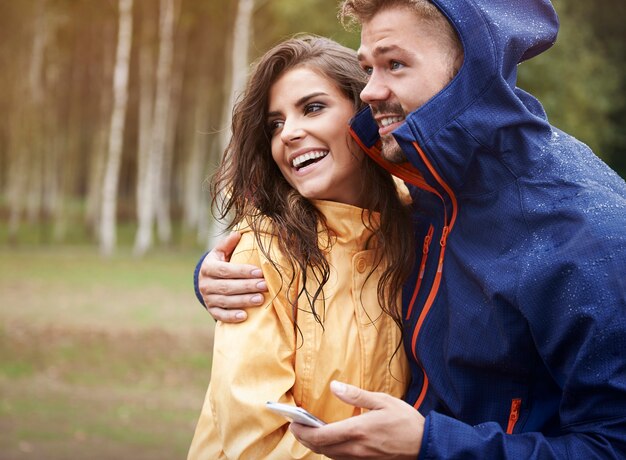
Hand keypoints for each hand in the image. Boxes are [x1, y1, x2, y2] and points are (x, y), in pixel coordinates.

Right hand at [199, 232, 267, 322]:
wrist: (207, 281)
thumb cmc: (220, 263)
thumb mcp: (220, 252)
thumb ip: (228, 244)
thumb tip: (238, 233)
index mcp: (208, 268)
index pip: (225, 270)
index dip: (242, 272)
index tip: (259, 272)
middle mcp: (205, 284)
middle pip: (227, 287)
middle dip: (247, 286)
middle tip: (264, 286)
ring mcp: (208, 298)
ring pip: (226, 301)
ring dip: (244, 301)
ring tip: (260, 299)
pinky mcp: (211, 310)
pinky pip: (221, 315)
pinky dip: (232, 317)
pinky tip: (245, 316)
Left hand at [290, 381, 423, 459]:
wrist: (425, 444)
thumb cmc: (405, 421)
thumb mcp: (382, 401)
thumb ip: (355, 395)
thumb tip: (334, 386)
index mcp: (357, 431)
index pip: (320, 436)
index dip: (302, 431)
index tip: (293, 422)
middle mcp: (355, 448)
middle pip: (320, 448)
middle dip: (303, 438)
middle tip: (295, 426)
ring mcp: (360, 458)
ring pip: (329, 455)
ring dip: (315, 445)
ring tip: (308, 431)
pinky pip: (340, 458)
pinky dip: (329, 450)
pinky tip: (329, 439)